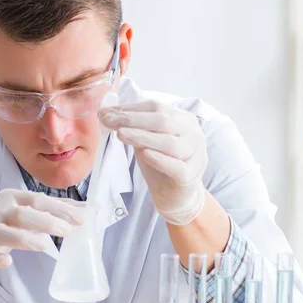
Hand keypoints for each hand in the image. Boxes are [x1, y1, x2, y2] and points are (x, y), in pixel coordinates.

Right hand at [0, 189, 84, 275]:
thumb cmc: (5, 220)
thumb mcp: (26, 208)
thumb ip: (54, 208)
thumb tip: (86, 209)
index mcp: (14, 197)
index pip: (39, 199)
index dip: (60, 208)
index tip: (81, 218)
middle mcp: (0, 209)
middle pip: (23, 214)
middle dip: (46, 221)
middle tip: (67, 231)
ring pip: (3, 232)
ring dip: (24, 239)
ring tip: (44, 245)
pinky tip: (7, 261)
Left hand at [100, 100, 207, 224]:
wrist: (173, 195)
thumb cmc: (159, 164)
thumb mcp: (144, 141)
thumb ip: (132, 127)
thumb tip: (106, 113)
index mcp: (183, 119)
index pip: (156, 107)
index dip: (131, 109)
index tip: (107, 113)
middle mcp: (193, 133)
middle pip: (163, 121)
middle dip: (133, 120)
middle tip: (110, 121)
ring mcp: (196, 154)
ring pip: (170, 143)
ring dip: (143, 137)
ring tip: (121, 135)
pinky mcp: (191, 176)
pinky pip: (177, 166)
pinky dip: (160, 159)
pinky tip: (145, 154)